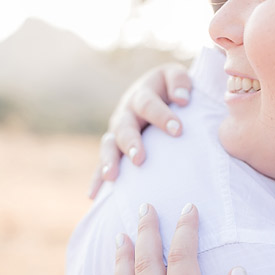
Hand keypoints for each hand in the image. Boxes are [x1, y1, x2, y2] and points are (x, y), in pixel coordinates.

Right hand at [88, 64, 192, 198]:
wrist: (155, 95)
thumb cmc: (171, 90)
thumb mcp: (176, 78)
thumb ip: (180, 82)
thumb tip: (182, 99)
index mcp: (141, 95)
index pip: (148, 104)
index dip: (162, 116)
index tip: (178, 130)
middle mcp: (125, 114)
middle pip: (124, 128)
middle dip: (130, 143)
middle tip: (139, 159)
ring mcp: (116, 133)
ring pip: (109, 146)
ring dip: (109, 161)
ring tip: (111, 177)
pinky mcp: (113, 150)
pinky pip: (102, 165)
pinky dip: (97, 180)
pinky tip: (93, 196)